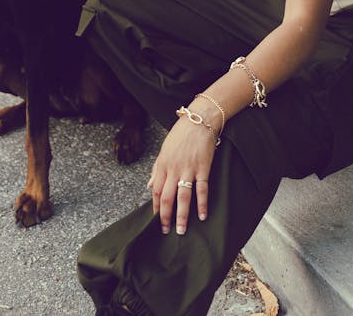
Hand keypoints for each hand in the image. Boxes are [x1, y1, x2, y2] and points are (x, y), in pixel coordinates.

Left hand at [148, 115, 216, 234]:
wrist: (199, 120)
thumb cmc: (181, 135)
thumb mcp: (164, 150)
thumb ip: (157, 169)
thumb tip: (150, 185)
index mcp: (163, 164)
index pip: (156, 190)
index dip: (156, 207)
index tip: (156, 220)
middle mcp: (174, 168)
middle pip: (167, 197)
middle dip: (165, 216)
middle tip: (166, 231)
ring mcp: (188, 169)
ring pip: (183, 196)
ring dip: (181, 215)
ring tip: (181, 230)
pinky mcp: (203, 167)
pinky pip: (201, 189)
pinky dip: (202, 203)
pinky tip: (202, 215)